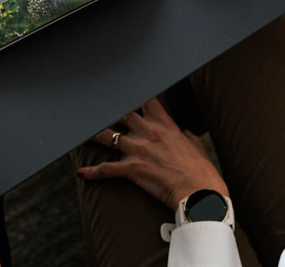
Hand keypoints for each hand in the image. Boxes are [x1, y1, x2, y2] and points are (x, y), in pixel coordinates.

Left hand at [76, 97, 227, 210]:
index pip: (145, 99)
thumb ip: (189, 137)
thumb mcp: (198, 148)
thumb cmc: (202, 173)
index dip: (133, 93)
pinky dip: (93, 171)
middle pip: (121, 113)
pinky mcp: (132, 168)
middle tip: (97, 109)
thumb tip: (187, 133)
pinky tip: (83, 173)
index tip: (123, 90)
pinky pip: (106, 169)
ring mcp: (138, 149)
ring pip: (108, 137)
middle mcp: (148, 132)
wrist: (200, 194)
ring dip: (95, 136)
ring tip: (82, 134)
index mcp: (164, 124)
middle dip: (110, 111)